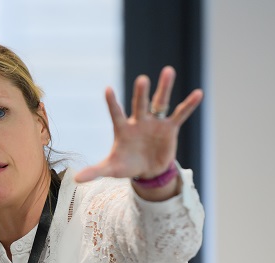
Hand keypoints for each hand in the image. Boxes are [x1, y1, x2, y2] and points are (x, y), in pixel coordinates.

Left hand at [75, 66, 202, 185]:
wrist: (147, 171)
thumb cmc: (126, 165)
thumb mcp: (111, 169)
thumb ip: (95, 171)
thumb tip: (75, 179)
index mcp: (123, 128)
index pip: (116, 113)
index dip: (112, 103)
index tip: (107, 89)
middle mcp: (139, 121)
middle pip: (139, 104)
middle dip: (141, 93)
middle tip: (142, 79)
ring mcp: (155, 122)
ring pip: (159, 102)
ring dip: (164, 88)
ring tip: (168, 71)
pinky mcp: (169, 128)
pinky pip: (180, 114)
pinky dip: (189, 105)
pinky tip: (199, 93)